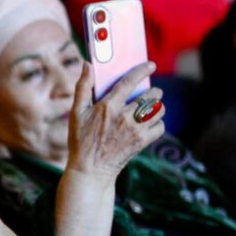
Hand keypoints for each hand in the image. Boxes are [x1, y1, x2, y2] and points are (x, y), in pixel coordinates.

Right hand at [65, 62, 165, 180]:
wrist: (90, 170)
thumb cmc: (80, 140)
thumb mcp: (76, 113)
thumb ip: (82, 87)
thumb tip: (87, 64)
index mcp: (107, 106)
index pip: (130, 82)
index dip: (142, 70)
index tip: (150, 65)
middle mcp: (123, 117)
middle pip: (150, 96)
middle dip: (154, 92)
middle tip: (152, 92)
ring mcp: (135, 131)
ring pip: (158, 111)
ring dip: (158, 106)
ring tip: (152, 107)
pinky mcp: (141, 143)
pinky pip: (160, 127)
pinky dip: (158, 123)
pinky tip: (150, 123)